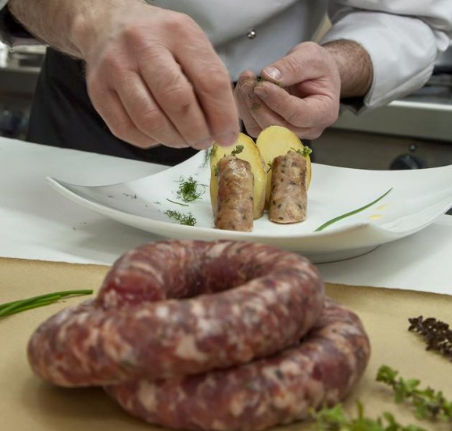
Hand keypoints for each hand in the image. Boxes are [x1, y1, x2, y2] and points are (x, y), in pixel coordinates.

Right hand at [76, 2, 238, 149]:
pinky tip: (159, 134)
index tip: (227, 135)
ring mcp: (116, 68)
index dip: (223, 116)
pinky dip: (150, 140)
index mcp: (177, 32)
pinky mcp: (98, 91)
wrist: (107, 25)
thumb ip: (210, 81)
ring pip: (151, 121)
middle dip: (197, 132)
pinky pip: (128, 130)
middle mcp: (143, 45)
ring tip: (184, 139)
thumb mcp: (190, 45)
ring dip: (174, 140)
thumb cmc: (158, 40)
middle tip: (204, 141)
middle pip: (178, 102)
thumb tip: (224, 128)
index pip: (210, 81)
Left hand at [234, 42, 340, 138]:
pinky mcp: (272, 131)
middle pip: (278, 127)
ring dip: (248, 108)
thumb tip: (269, 76)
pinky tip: (244, 90)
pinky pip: (254, 126)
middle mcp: (307, 129)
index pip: (298, 115)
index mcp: (324, 112)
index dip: (277, 101)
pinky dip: (245, 109)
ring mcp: (289, 133)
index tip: (261, 85)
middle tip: (248, 82)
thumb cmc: (318, 68)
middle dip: (259, 105)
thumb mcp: (311, 56)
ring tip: (245, 82)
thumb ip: (292, 66)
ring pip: (262, 130)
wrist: (315, 76)